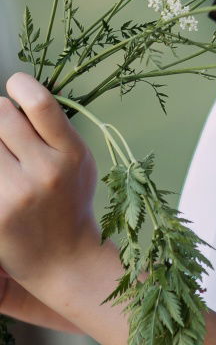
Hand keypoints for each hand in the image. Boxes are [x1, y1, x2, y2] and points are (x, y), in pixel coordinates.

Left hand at [0, 73, 98, 292]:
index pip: (39, 104)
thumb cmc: (70, 201)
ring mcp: (15, 195)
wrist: (62, 259)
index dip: (21, 85)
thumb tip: (18, 97)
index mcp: (71, 154)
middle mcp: (44, 172)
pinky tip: (3, 170)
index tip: (15, 84)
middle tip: (3, 123)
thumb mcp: (80, 160)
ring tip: (5, 154)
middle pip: (1, 115)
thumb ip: (55, 129)